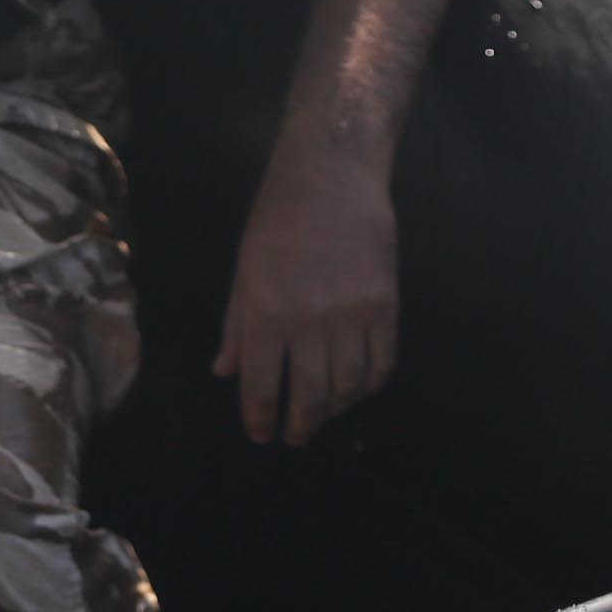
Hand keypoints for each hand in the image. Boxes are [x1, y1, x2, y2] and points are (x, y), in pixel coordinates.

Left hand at [216, 133, 399, 449]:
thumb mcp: (244, 270)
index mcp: (267, 314)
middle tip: (295, 436)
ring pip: (349, 386)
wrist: (332, 175)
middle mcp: (311, 322)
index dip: (260, 419)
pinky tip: (357, 386)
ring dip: (335, 408)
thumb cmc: (277, 219)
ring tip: (324, 410)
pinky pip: (382, 362)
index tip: (261, 434)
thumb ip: (236, 326)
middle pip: (311, 397)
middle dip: (301, 425)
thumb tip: (225, 372)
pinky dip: (369, 383)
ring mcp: (353, 315)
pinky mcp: (386, 305)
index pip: (262, 387)